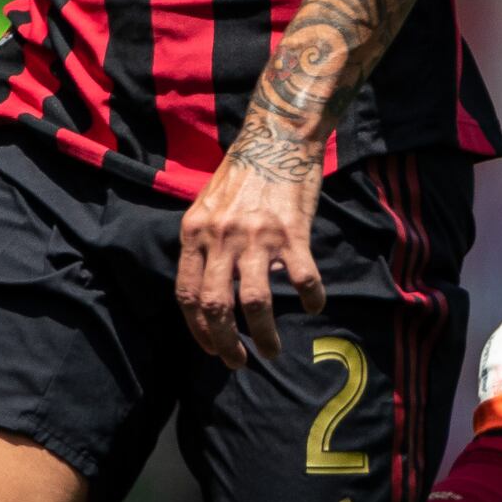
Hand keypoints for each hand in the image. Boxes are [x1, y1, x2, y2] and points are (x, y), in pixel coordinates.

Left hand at [175, 132, 325, 365]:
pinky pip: (301, 279)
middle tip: (238, 362)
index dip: (197, 329)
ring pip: (256, 303)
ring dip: (265, 336)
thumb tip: (202, 291)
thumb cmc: (240, 176)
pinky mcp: (291, 232)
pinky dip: (310, 299)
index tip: (211, 348)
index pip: (188, 295)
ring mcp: (257, 236)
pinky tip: (313, 306)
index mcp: (194, 233)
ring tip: (273, 351)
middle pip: (216, 307)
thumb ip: (201, 245)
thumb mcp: (205, 207)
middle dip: (225, 344)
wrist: (276, 139)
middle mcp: (221, 237)